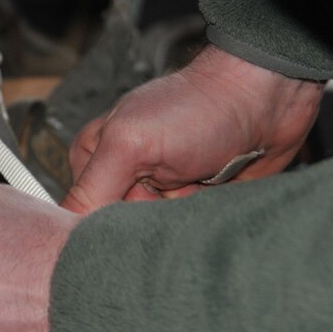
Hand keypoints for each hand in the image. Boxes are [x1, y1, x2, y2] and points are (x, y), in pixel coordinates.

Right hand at [63, 44, 324, 213]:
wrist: (268, 96)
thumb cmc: (200, 106)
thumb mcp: (130, 142)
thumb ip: (92, 188)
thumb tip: (64, 231)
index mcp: (94, 160)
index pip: (83, 215)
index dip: (112, 217)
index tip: (142, 194)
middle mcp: (124, 178)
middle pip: (123, 229)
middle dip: (154, 215)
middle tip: (177, 180)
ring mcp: (161, 193)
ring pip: (158, 235)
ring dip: (184, 215)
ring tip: (201, 178)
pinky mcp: (194, 206)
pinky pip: (189, 234)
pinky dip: (204, 219)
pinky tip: (215, 188)